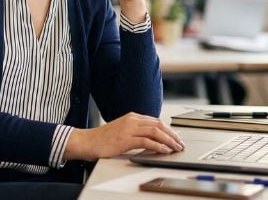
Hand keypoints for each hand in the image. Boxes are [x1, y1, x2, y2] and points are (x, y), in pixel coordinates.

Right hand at [64, 112, 184, 160]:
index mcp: (131, 117)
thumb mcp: (121, 130)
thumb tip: (151, 139)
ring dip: (169, 140)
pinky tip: (164, 150)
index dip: (168, 129)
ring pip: (155, 131)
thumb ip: (135, 131)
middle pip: (159, 124)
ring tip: (175, 148)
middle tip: (180, 144)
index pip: (156, 121)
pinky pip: (147, 141)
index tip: (176, 138)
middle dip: (172, 135)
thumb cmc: (102, 138)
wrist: (87, 141)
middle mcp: (131, 120)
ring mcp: (128, 128)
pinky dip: (158, 146)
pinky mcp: (125, 139)